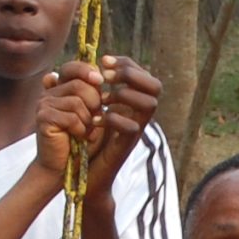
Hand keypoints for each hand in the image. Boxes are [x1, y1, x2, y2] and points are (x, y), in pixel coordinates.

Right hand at [35, 64, 107, 174]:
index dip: (88, 71)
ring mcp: (44, 104)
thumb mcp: (92, 113)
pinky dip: (81, 130)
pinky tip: (78, 137)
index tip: (100, 81)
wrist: (65, 166)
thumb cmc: (81, 140)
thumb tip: (98, 72)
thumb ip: (93, 93)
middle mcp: (49, 93)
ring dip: (88, 120)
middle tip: (93, 120)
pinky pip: (71, 117)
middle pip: (79, 85)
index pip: (73, 68)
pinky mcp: (43, 118)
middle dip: (94, 103)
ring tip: (85, 131)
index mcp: (60, 87)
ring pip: (77, 102)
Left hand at [87, 56, 162, 187]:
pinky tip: (95, 119)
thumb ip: (88, 88)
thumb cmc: (83, 142)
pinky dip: (113, 119)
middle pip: (155, 86)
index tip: (103, 61)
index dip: (126, 62)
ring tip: (102, 98)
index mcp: (130, 104)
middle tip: (106, 76)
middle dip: (131, 74)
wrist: (82, 177)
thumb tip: (85, 63)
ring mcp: (135, 131)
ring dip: (124, 95)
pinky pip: (132, 127)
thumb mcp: (85, 109)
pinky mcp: (125, 147)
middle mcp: (138, 116)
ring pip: (150, 104)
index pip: (143, 74)